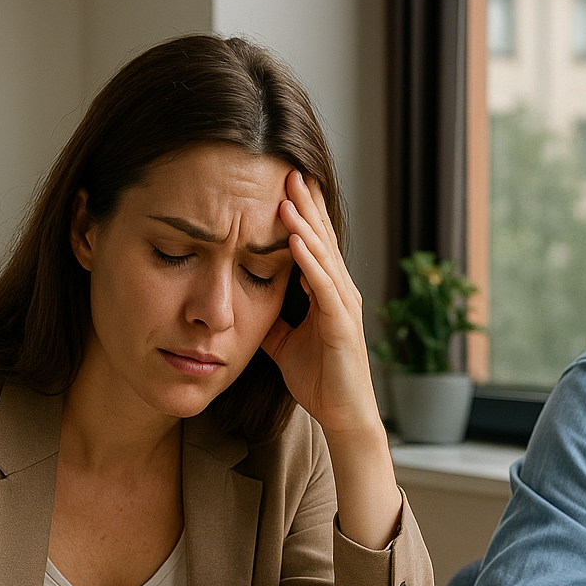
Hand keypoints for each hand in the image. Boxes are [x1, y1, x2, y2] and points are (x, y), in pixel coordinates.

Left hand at [259, 171, 380, 438]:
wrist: (343, 416)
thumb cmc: (319, 380)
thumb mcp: (283, 343)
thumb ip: (269, 318)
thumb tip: (241, 301)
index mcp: (327, 294)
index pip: (313, 244)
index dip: (299, 214)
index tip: (282, 184)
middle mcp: (340, 292)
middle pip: (322, 239)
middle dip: (305, 205)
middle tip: (290, 169)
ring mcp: (344, 307)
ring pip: (323, 257)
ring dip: (306, 225)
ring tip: (288, 196)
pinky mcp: (342, 325)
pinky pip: (324, 287)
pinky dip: (310, 262)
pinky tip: (295, 241)